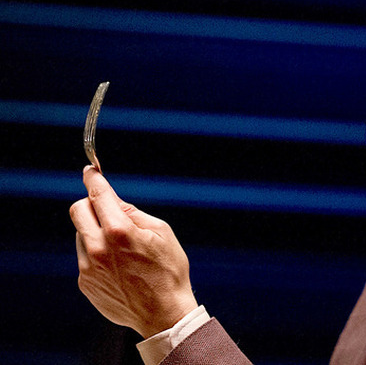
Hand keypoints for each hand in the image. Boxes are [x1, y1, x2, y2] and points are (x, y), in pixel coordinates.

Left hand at [69, 166, 197, 337]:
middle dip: (90, 203)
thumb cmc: (169, 271)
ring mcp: (89, 267)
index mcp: (120, 231)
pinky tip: (119, 267)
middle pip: (77, 210)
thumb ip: (134, 213)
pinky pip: (85, 257)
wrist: (163, 313)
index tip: (90, 171)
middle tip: (105, 208)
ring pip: (81, 234)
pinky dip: (97, 254)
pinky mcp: (85, 282)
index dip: (93, 179)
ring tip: (122, 248)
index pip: (98, 195)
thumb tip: (114, 200)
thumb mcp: (162, 233)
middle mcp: (98, 247)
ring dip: (95, 232)